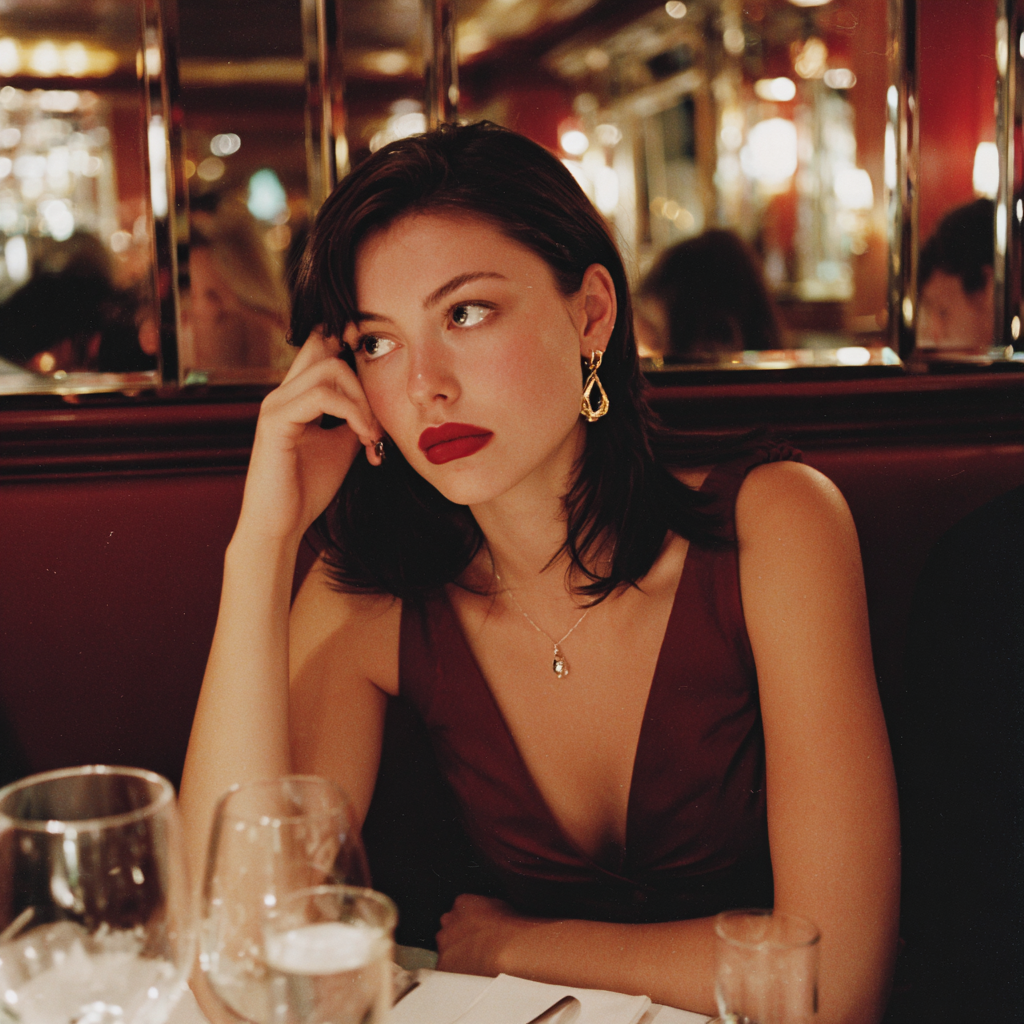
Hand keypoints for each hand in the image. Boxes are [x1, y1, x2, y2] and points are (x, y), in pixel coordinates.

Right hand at [236, 328, 382, 544]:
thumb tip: (379, 404)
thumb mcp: (342, 445)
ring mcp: (276, 404)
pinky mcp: (275, 421)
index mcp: (295, 396)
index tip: (382, 381)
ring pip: (330, 368)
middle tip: (377, 423)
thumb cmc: (307, 489)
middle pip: (326, 346)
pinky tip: (363, 438)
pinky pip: (321, 396)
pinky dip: (352, 413)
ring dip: (362, 400)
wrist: (281, 525)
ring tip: (372, 435)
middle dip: (363, 379)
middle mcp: (282, 393)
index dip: (350, 347)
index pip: (320, 346)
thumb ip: (354, 418)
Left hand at [436, 894, 543, 976]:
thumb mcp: (500, 906)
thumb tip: (486, 916)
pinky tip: (473, 972)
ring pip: (447, 949)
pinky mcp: (444, 965)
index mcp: (462, 903)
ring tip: (477, 961)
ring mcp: (444, 943)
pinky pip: (447, 969)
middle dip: (459, 937)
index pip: (458, 911)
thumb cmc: (510, 929)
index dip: (468, 922)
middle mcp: (448, 921)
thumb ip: (484, 908)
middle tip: (475, 946)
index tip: (476, 930)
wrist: (509, 949)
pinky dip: (456, 972)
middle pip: (449, 929)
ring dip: (457, 955)